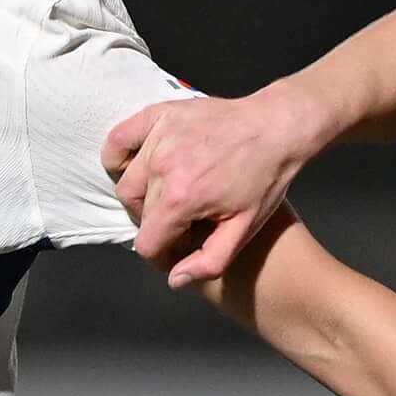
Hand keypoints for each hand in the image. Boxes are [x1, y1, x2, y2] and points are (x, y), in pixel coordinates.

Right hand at [105, 87, 317, 287]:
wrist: (277, 127)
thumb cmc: (264, 178)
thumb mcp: (244, 229)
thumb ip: (208, 262)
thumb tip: (174, 279)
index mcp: (181, 199)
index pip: (147, 243)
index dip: (163, 253)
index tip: (179, 247)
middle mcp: (162, 167)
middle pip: (137, 214)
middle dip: (157, 224)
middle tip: (183, 220)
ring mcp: (158, 138)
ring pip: (127, 183)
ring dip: (142, 195)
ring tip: (168, 195)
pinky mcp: (158, 115)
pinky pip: (118, 141)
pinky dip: (120, 157)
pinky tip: (140, 166)